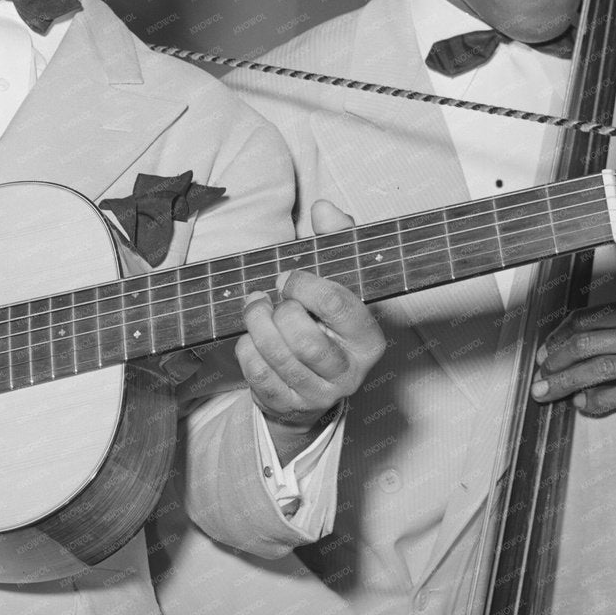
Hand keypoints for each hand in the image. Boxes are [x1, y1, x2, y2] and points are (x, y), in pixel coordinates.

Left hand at [236, 199, 384, 445]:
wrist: (314, 378)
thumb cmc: (326, 319)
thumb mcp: (340, 278)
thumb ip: (336, 240)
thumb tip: (323, 208)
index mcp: (368, 338)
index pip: (338, 306)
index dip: (305, 285)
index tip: (288, 276)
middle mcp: (349, 372)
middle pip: (305, 339)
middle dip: (277, 311)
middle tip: (268, 296)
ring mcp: (318, 394)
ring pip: (278, 358)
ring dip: (256, 325)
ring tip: (254, 308)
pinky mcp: (288, 406)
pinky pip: (258, 375)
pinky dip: (247, 349)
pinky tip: (250, 337)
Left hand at [531, 271, 615, 415]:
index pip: (590, 318)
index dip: (562, 332)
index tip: (548, 344)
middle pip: (585, 344)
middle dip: (554, 358)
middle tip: (538, 371)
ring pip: (598, 371)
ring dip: (565, 382)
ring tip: (544, 393)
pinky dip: (600, 401)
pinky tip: (583, 405)